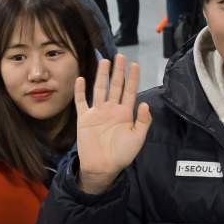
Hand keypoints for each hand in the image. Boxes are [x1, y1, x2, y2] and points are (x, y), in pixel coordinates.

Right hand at [75, 55, 151, 193]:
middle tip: (120, 56)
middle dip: (118, 71)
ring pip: (100, 89)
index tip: (135, 65)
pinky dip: (80, 91)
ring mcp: (97, 112)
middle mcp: (111, 109)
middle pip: (115, 86)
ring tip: (104, 62)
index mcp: (125, 113)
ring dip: (101, 76)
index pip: (130, 91)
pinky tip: (81, 79)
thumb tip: (144, 103)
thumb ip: (142, 121)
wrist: (102, 167)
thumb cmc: (122, 155)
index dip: (133, 78)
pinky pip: (81, 102)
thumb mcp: (137, 139)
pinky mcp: (84, 118)